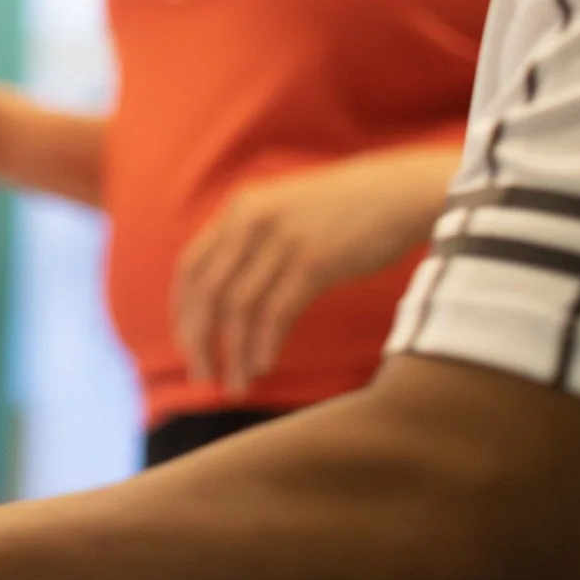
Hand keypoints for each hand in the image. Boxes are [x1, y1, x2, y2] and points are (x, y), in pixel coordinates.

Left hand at [173, 145, 458, 396]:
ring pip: (238, 307)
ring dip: (233, 352)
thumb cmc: (342, 213)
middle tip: (202, 377)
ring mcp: (281, 240)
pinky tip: (262, 366)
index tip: (186, 345)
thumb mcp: (283, 214)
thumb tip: (220, 295)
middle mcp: (251, 221)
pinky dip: (264, 344)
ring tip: (235, 385)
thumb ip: (249, 243)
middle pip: (206, 290)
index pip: (190, 266)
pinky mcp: (313, 261)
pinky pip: (276, 311)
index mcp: (239, 210)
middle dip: (198, 339)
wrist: (398, 193)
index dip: (182, 310)